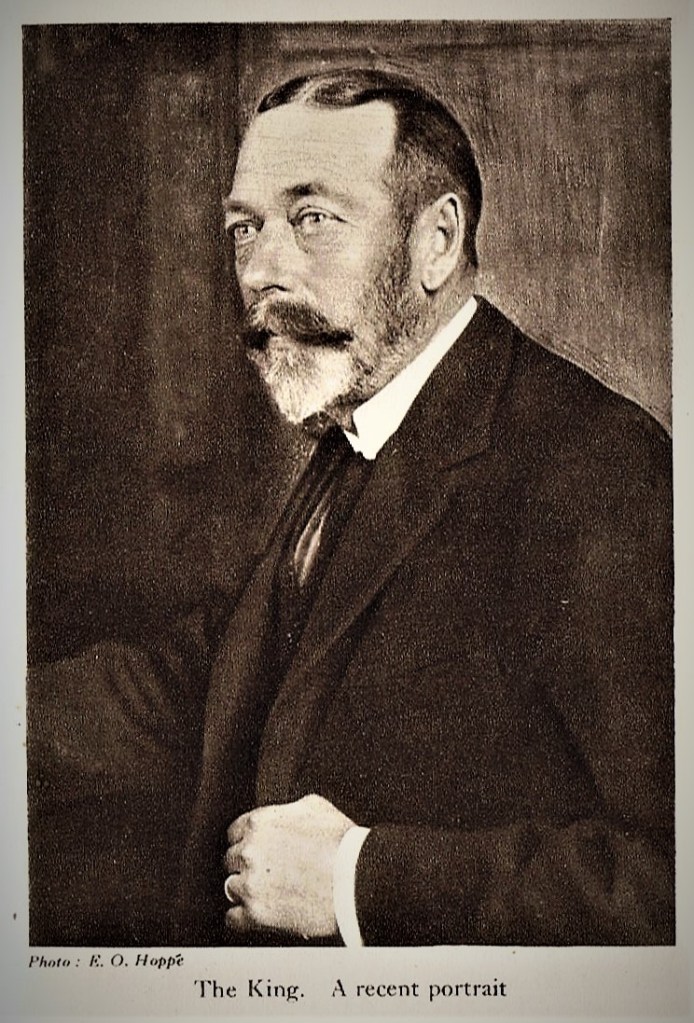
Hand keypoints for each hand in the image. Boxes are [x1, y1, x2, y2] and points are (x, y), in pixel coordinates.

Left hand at [223, 794, 354, 937]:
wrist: (355, 878)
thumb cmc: (341, 843)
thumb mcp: (315, 806)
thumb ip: (290, 809)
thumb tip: (287, 814)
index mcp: (260, 823)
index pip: (234, 832)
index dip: (246, 842)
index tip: (254, 851)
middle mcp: (250, 851)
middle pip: (230, 859)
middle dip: (246, 865)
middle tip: (264, 873)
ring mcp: (251, 882)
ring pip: (231, 887)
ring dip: (245, 890)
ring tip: (265, 894)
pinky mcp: (257, 912)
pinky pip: (233, 918)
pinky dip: (241, 918)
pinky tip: (253, 915)